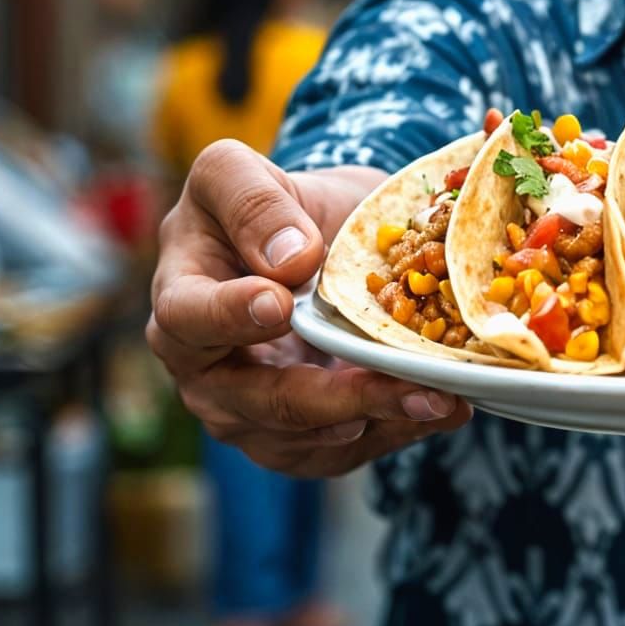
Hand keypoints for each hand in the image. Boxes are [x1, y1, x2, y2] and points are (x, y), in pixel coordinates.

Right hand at [147, 139, 470, 475]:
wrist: (311, 235)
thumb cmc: (268, 203)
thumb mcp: (241, 172)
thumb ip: (253, 201)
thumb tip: (289, 259)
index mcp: (182, 296)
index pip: (190, 318)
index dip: (231, 315)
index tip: (281, 302)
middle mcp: (203, 368)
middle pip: (254, 400)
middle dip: (331, 396)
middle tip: (396, 382)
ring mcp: (246, 410)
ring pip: (300, 440)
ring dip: (374, 422)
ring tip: (438, 400)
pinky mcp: (293, 437)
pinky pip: (336, 453)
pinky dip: (392, 434)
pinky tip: (442, 409)